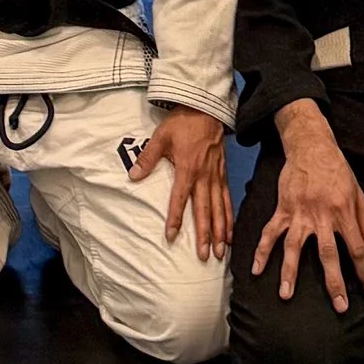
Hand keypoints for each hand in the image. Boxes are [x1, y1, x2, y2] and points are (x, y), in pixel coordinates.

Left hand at [128, 107, 231, 259]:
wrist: (205, 107)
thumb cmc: (182, 122)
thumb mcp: (161, 136)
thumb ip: (147, 158)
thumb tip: (133, 176)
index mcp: (188, 169)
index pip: (180, 198)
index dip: (175, 218)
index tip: (172, 237)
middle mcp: (204, 176)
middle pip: (204, 210)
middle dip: (205, 234)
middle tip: (204, 255)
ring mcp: (216, 175)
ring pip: (219, 208)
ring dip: (220, 231)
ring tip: (220, 251)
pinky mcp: (223, 173)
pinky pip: (227, 198)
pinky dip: (229, 216)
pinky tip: (230, 231)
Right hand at [251, 98, 363, 310]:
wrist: (311, 146)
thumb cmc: (338, 171)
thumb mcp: (359, 195)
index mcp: (343, 212)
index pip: (357, 248)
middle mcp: (322, 215)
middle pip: (328, 254)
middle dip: (334, 282)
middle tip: (338, 306)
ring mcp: (300, 213)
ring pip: (294, 247)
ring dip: (289, 272)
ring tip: (286, 296)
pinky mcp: (283, 209)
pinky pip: (271, 232)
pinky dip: (262, 250)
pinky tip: (256, 269)